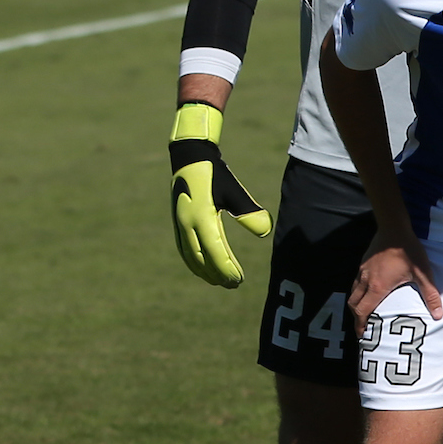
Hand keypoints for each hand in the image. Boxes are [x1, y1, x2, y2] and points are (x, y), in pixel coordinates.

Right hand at [169, 103, 272, 286]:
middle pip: (201, 259)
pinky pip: (184, 249)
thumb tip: (265, 232)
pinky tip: (203, 267)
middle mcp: (186, 224)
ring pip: (190, 256)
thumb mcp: (234, 191)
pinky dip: (193, 262)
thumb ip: (249, 211)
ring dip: (204, 271)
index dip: (226, 269)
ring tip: (219, 282)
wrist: (190, 158)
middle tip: (234, 285)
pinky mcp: (178, 222)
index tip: (239, 280)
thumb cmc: (216, 173)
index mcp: (201, 217)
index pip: (215, 252)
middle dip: (217, 274)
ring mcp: (179, 224)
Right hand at [350, 227, 442, 324]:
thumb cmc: (409, 251)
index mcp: (378, 287)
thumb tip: (438, 314)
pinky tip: (367, 292)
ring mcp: (362, 271)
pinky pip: (355, 283)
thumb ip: (430, 295)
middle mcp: (366, 281)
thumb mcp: (423, 274)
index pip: (363, 311)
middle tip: (362, 328)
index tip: (362, 335)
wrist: (394, 228)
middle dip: (356, 319)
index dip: (360, 325)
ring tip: (363, 313)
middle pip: (353, 305)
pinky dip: (357, 293)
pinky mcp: (363, 263)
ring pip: (352, 293)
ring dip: (356, 306)